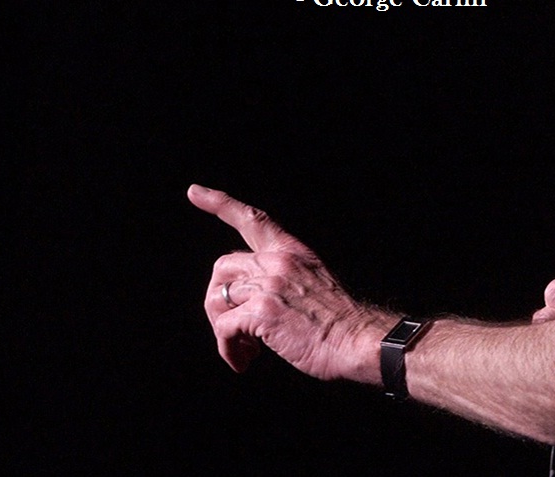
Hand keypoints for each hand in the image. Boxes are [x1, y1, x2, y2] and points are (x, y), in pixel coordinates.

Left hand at [191, 184, 387, 381]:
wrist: (359, 340)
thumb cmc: (341, 323)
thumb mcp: (315, 283)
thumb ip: (285, 279)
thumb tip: (251, 298)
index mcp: (293, 252)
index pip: (252, 219)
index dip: (220, 203)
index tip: (195, 192)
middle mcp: (278, 262)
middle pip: (223, 267)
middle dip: (217, 298)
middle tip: (231, 328)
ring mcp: (269, 285)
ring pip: (218, 299)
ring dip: (223, 330)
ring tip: (244, 350)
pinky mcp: (261, 312)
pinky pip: (224, 327)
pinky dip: (227, 348)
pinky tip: (243, 361)